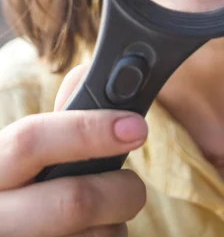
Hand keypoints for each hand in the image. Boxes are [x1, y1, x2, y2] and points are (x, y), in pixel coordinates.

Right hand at [0, 64, 147, 236]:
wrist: (14, 230)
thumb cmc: (29, 189)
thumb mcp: (29, 156)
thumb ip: (63, 120)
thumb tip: (92, 75)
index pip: (30, 140)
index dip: (87, 130)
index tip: (135, 127)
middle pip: (73, 201)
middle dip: (121, 190)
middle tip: (132, 186)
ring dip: (115, 224)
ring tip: (103, 215)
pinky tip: (93, 234)